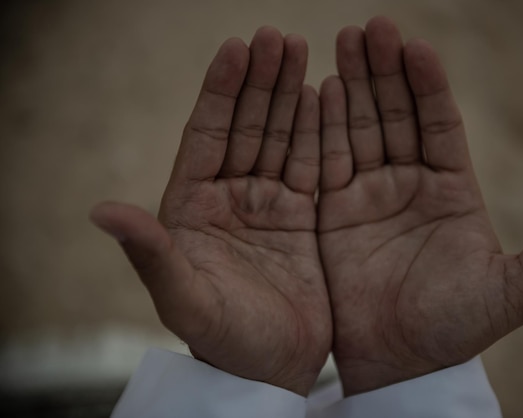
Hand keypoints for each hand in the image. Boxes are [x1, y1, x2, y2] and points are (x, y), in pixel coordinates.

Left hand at [90, 27, 330, 395]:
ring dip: (289, 95)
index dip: (220, 92)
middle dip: (260, 81)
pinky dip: (317, 130)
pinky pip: (310, 163)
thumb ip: (152, 254)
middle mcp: (230, 198)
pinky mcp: (303, 217)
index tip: (236, 48)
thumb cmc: (224, 341)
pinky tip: (323, 97)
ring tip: (302, 49)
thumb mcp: (185, 300)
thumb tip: (101, 211)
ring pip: (279, 137)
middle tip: (278, 36)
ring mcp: (268, 204)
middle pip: (245, 126)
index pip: (206, 135)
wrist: (272, 371)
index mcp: (193, 208)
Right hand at [317, 16, 522, 395]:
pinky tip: (319, 93)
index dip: (428, 84)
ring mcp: (369, 196)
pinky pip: (327, 163)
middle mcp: (409, 185)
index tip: (415, 46)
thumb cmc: (457, 330)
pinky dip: (322, 129)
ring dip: (351, 88)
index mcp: (452, 191)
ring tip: (342, 45)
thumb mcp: (516, 291)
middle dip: (384, 71)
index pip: (439, 123)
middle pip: (397, 114)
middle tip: (370, 28)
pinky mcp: (333, 213)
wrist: (400, 365)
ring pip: (360, 129)